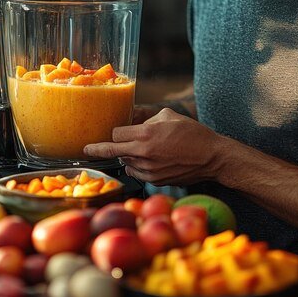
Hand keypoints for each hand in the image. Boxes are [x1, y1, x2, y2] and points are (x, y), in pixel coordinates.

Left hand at [84, 108, 224, 185]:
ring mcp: (148, 169)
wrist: (212, 157)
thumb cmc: (192, 133)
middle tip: (85, 150)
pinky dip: (136, 167)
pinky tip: (146, 160)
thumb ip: (147, 117)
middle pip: (112, 151)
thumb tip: (132, 119)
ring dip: (125, 156)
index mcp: (146, 134)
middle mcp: (143, 153)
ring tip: (137, 150)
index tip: (113, 131)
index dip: (115, 131)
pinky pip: (136, 173)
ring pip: (124, 162)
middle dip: (99, 149)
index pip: (115, 134)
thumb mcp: (168, 116)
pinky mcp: (155, 180)